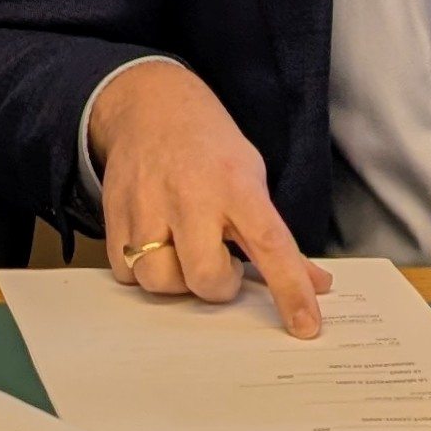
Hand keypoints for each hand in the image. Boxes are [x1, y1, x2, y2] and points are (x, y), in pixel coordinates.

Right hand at [89, 59, 331, 336]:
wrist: (150, 105)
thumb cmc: (208, 146)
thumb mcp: (251, 176)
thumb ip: (276, 235)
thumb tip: (316, 283)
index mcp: (235, 183)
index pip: (270, 244)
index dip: (290, 290)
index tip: (306, 325)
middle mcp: (190, 194)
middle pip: (205, 276)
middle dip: (217, 283)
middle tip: (220, 261)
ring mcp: (146, 203)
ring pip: (159, 280)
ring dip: (176, 280)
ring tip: (183, 252)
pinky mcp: (114, 213)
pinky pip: (126, 273)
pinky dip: (142, 270)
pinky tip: (155, 244)